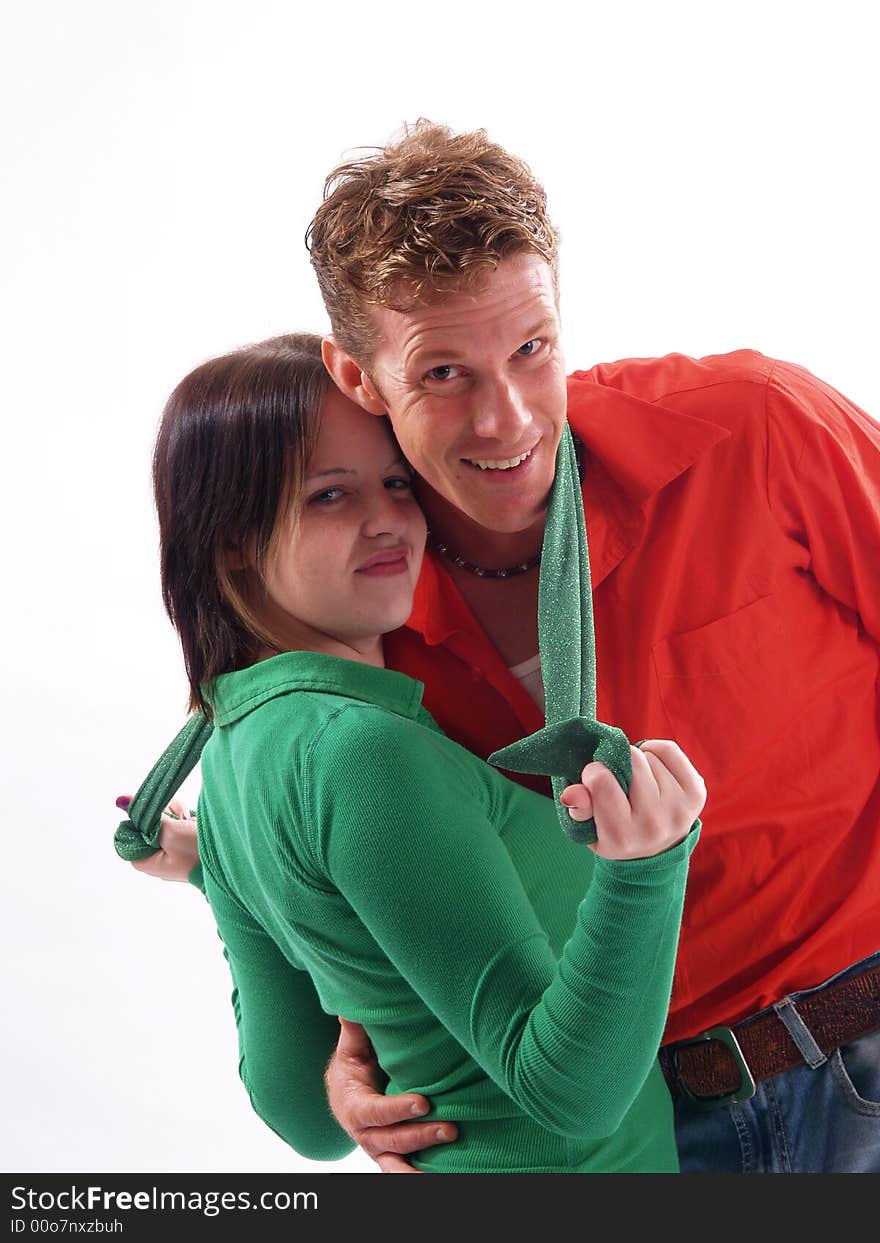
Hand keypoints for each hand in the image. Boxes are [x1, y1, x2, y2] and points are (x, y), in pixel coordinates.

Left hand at [117, 794, 200, 881]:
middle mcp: (154, 857)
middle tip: (175, 817)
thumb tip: (120, 800)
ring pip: (161, 820)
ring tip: (186, 819)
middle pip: (146, 824)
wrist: (228, 858)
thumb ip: (146, 815)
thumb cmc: (197, 853)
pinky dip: (182, 818)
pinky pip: (174, 824)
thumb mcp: (170, 832)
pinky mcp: (181, 842)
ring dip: (173, 814)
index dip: (140, 818)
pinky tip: (190, 820)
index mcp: (144, 861)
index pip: (129, 832)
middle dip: (161, 814)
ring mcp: (168, 850)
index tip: (154, 812)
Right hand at [325, 1018, 457, 1172]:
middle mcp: (363, 1132)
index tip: (424, 1102)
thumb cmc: (353, 1063)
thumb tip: (352, 1004)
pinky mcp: (391, 1155)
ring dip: (423, 1162)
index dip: (397, 1109)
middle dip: (420, 1136)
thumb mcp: (351, 1046)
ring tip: (450, 1153)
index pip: (374, 1112)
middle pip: (391, 1140)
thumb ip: (354, 1028)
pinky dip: (418, 1176)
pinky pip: (403, 1170)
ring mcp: (377, 1148)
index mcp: (351, 1104)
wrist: (345, 1090)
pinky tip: (440, 1177)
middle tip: (450, 1129)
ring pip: (397, 1161)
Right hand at [560, 740, 705, 859]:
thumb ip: (580, 808)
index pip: (602, 782)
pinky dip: (655, 749)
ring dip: (637, 760)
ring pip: (648, 756)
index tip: (592, 776)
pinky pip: (669, 750)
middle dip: (617, 760)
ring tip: (634, 778)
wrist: (654, 853)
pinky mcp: (696, 794)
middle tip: (615, 774)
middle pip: (631, 761)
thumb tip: (571, 793)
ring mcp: (679, 809)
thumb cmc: (614, 833)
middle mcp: (653, 825)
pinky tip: (649, 766)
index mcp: (621, 836)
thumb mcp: (589, 829)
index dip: (592, 771)